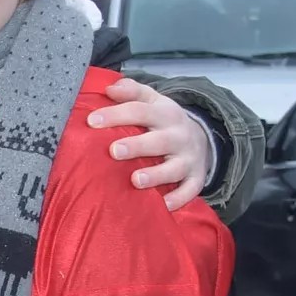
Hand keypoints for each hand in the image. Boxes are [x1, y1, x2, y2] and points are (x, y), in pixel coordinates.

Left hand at [88, 78, 213, 210]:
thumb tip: (109, 89)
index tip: (92, 121)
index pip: (140, 110)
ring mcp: (189, 159)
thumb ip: (132, 92)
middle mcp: (178, 135)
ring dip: (156, 175)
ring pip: (174, 168)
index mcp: (165, 113)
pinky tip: (163, 206)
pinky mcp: (196, 178)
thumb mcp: (152, 100)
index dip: (116, 115)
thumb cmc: (164, 121)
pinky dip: (178, 199)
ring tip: (136, 180)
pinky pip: (190, 191)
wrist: (203, 138)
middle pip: (158, 140)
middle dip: (137, 146)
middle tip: (114, 151)